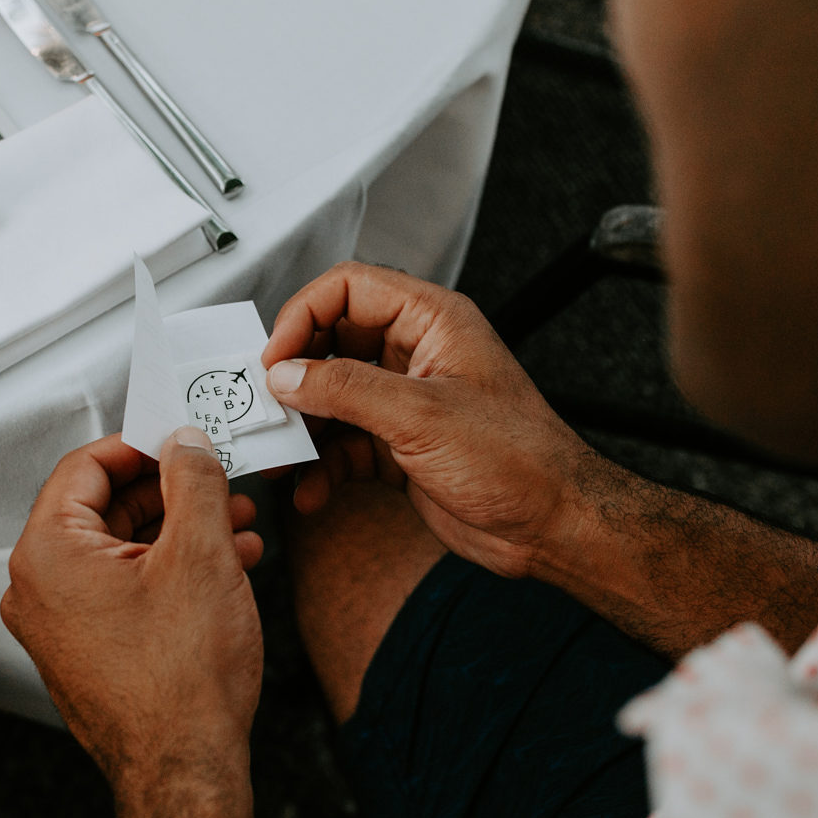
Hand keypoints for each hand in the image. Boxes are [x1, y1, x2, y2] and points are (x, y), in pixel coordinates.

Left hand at [4, 429, 263, 785]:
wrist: (186, 772)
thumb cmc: (181, 685)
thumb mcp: (200, 554)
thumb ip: (194, 481)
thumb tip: (186, 445)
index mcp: (46, 555)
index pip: (86, 466)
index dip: (141, 445)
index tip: (179, 439)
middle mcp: (38, 590)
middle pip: (105, 508)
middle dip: (173, 493)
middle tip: (218, 481)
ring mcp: (60, 626)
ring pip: (122, 551)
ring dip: (181, 532)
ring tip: (236, 528)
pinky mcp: (87, 652)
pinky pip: (124, 590)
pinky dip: (170, 572)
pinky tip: (224, 568)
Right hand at [261, 261, 591, 579]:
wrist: (552, 527)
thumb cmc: (522, 460)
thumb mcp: (421, 416)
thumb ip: (346, 390)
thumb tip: (289, 374)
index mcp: (433, 321)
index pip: (349, 289)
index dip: (304, 315)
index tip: (274, 356)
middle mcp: (417, 355)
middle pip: (332, 343)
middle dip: (295, 376)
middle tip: (266, 403)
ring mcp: (406, 402)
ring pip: (333, 399)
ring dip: (303, 428)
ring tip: (281, 454)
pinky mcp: (400, 447)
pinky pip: (344, 447)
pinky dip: (323, 468)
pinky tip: (313, 490)